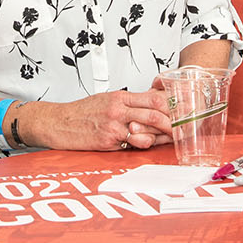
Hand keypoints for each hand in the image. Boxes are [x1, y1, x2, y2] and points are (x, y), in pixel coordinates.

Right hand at [27, 89, 173, 150]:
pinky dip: (143, 145)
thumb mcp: (106, 101)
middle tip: (185, 129)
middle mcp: (119, 108)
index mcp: (120, 97)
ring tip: (171, 139)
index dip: (172, 105)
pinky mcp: (108, 140)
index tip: (183, 112)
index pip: (154, 97)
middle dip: (174, 122)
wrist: (57, 122)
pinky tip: (146, 145)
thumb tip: (151, 107)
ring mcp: (114, 124)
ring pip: (147, 128)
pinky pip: (132, 143)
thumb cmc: (81, 113)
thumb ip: (129, 104)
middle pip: (155, 112)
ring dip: (162, 135)